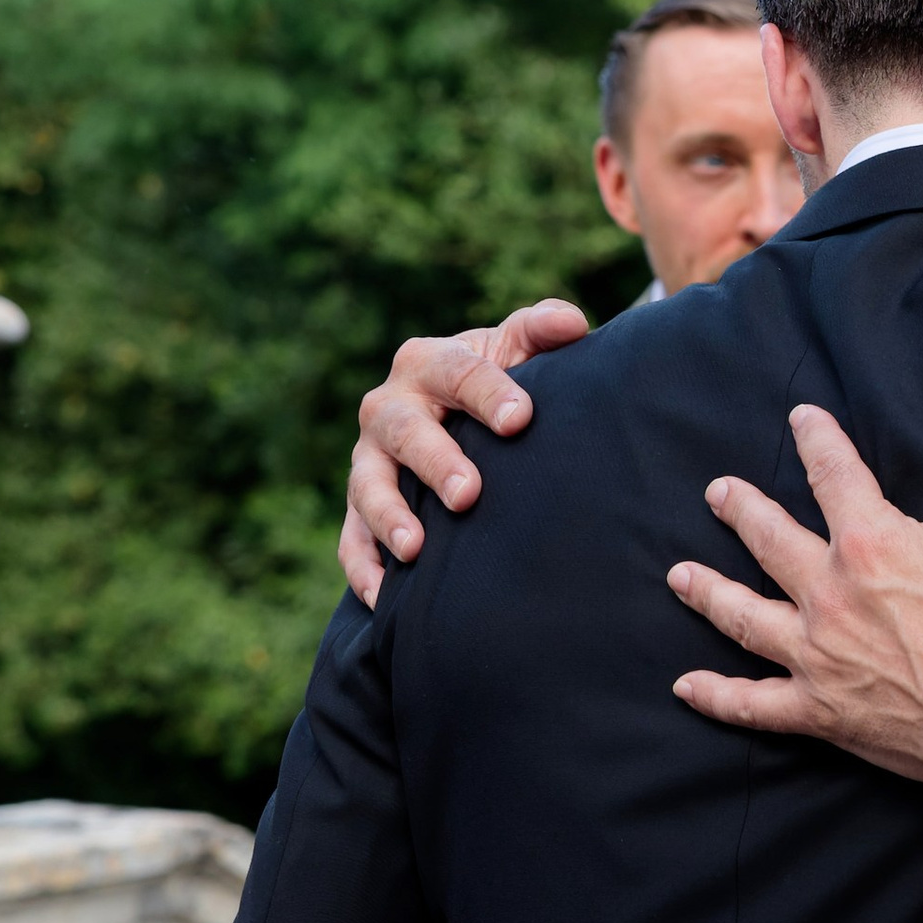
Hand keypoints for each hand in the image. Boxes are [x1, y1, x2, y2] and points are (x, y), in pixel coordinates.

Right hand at [338, 302, 589, 603]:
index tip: (520, 420)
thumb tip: (571, 323)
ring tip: (415, 549)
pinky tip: (386, 599)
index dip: (487, 393)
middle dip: (434, 461)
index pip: (457, 372)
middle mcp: (389, 408)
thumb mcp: (517, 352)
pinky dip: (364, 569)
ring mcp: (368, 460)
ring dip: (388, 517)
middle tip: (468, 494)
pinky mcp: (358, 508)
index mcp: (429, 362)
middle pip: (405, 430)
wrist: (456, 418)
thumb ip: (541, 331)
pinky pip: (351, 540)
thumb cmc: (496, 385)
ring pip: (367, 486)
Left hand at [667, 379, 922, 819]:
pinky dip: (717, 697)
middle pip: (769, 539)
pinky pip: (753, 704)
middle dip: (740, 510)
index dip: (817, 440)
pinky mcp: (821, 712)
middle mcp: (830, 596)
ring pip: (744, 616)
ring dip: (708, 592)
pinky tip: (686, 687)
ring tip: (679, 576)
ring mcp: (817, 657)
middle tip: (718, 494)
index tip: (801, 419)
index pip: (833, 474)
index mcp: (872, 544)